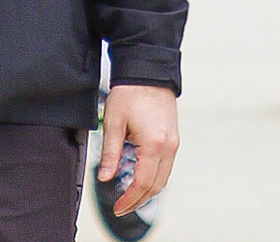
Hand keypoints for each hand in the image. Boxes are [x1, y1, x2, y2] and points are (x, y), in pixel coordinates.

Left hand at [98, 84, 179, 217]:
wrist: (148, 71)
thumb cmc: (130, 92)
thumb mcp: (113, 123)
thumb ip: (110, 153)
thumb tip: (105, 177)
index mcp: (154, 144)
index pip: (143, 183)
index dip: (130, 199)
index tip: (118, 207)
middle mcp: (169, 146)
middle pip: (156, 185)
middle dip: (139, 200)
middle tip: (122, 206)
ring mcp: (174, 142)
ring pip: (163, 177)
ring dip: (148, 190)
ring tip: (130, 196)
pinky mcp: (173, 138)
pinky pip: (166, 165)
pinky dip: (154, 176)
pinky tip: (140, 178)